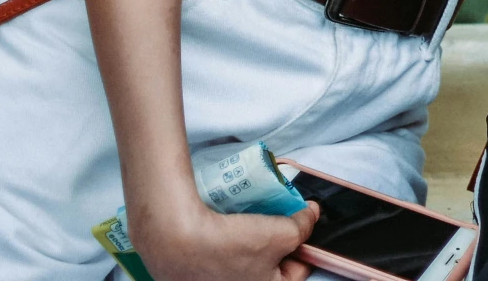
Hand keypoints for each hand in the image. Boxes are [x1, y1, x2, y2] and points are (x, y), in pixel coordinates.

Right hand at [132, 196, 319, 280]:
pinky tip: (231, 221)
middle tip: (278, 218)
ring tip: (254, 217)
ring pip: (248, 257)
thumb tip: (312, 214)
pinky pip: (224, 253)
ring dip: (254, 237)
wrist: (175, 239)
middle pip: (271, 264)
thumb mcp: (281, 233)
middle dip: (277, 240)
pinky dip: (230, 237)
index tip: (302, 225)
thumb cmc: (229, 245)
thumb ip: (304, 225)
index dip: (304, 244)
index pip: (297, 271)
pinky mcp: (198, 273)